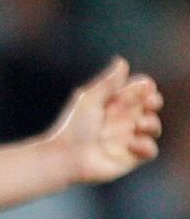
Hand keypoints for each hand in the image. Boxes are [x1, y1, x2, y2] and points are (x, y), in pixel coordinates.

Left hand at [47, 57, 162, 183]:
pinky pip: (150, 150)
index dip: (145, 87)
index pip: (137, 91)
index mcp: (112, 104)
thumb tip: (121, 61)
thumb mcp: (89, 99)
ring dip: (151, 123)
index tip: (144, 86)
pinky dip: (146, 145)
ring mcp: (127, 138)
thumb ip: (107, 82)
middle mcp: (121, 120)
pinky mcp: (130, 157)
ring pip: (153, 127)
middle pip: (149, 106)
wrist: (64, 157)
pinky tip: (132, 143)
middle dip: (154, 102)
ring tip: (138, 124)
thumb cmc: (72, 126)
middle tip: (150, 102)